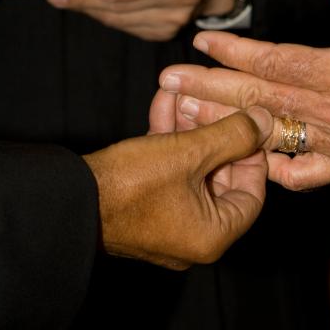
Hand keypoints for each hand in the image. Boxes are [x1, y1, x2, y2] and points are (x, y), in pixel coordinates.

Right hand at [82, 106, 271, 269]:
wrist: (65, 200)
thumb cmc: (130, 185)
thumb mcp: (189, 153)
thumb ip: (233, 135)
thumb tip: (264, 121)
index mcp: (213, 235)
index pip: (252, 193)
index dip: (253, 155)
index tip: (249, 127)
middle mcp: (194, 235)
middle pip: (220, 177)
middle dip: (214, 133)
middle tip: (214, 102)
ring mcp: (168, 222)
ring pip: (191, 169)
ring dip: (188, 130)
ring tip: (185, 94)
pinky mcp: (146, 208)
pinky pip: (168, 172)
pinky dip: (167, 141)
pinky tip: (163, 104)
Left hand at [158, 0, 329, 188]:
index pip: (273, 61)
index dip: (232, 52)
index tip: (200, 44)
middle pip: (256, 98)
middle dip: (207, 88)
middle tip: (166, 83)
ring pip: (267, 135)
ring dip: (221, 125)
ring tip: (182, 117)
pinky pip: (299, 176)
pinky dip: (268, 169)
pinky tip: (241, 159)